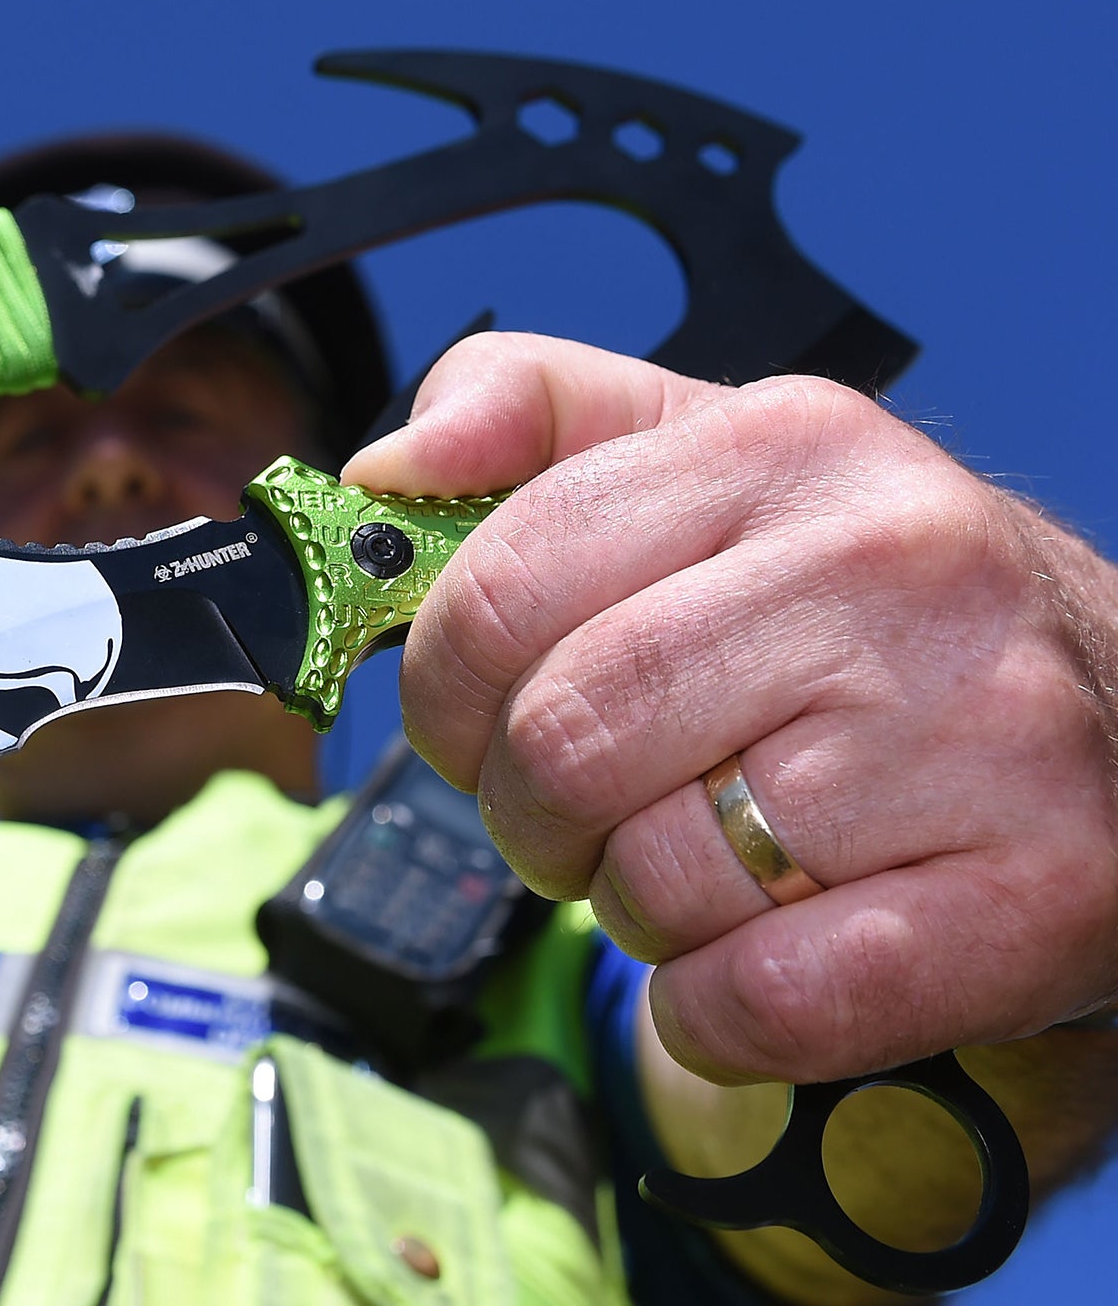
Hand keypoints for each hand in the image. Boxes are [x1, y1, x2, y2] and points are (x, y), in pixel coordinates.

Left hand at [344, 333, 1117, 1083]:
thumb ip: (535, 418)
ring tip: (708, 861)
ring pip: (654, 877)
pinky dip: (714, 1011)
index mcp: (787, 444)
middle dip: (530, 810)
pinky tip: (758, 957)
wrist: (1116, 721)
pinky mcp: (1036, 895)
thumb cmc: (863, 608)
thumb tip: (385, 468)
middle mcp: (893, 567)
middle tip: (580, 813)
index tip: (471, 717)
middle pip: (562, 741)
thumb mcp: (711, 461)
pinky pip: (762, 999)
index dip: (443, 683)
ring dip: (636, 905)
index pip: (502, 583)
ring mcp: (977, 732)